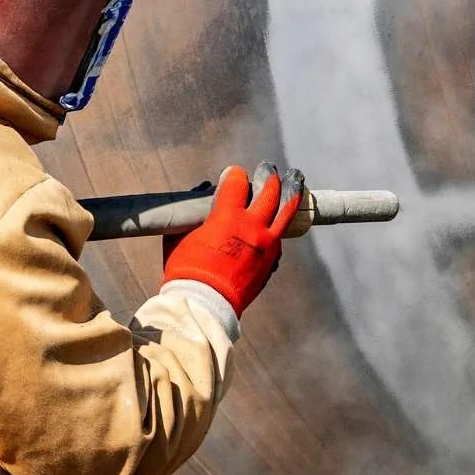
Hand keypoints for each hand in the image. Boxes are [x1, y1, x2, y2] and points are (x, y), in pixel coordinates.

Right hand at [162, 163, 303, 313]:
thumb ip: (191, 212)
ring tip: (294, 177)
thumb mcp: (179, 236)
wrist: (204, 306)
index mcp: (227, 217)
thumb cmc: (185, 271)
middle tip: (266, 168)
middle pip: (268, 190)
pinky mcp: (271, 261)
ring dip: (291, 189)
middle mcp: (252, 226)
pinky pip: (280, 237)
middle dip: (266, 175)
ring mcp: (266, 244)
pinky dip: (280, 225)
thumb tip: (201, 192)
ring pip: (286, 209)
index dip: (234, 174)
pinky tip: (280, 219)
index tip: (233, 174)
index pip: (237, 182)